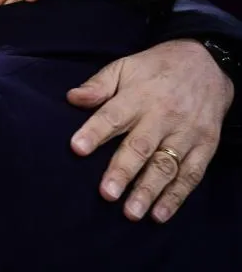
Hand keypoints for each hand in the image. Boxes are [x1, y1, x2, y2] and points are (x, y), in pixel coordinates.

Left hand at [67, 39, 233, 222]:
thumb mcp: (124, 67)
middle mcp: (162, 116)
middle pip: (140, 146)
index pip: (112, 115)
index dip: (94, 132)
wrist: (207, 64)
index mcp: (138, 95)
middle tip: (107, 193)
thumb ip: (98, 85)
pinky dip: (176, 196)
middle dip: (123, 171)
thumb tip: (72, 98)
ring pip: (166, 165)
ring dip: (149, 190)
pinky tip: (160, 213)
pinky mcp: (205, 146)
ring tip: (131, 211)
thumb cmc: (155, 69)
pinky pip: (191, 174)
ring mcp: (186, 133)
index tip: (77, 148)